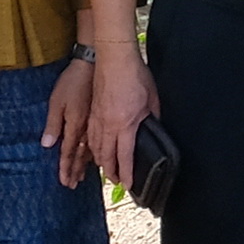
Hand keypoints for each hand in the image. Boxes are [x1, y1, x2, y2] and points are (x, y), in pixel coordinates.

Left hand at [41, 57, 96, 176]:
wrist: (93, 66)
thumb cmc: (73, 82)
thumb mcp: (57, 101)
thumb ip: (53, 124)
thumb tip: (46, 144)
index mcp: (74, 125)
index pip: (68, 152)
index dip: (66, 168)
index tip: (64, 182)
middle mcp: (86, 129)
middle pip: (81, 156)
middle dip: (76, 171)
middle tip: (73, 185)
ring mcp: (96, 124)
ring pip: (92, 151)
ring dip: (86, 165)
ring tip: (82, 177)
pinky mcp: (102, 118)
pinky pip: (100, 141)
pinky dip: (96, 154)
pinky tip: (96, 158)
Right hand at [80, 48, 155, 198]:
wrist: (114, 58)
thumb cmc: (135, 76)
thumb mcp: (151, 99)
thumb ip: (152, 117)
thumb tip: (154, 128)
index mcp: (125, 125)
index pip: (125, 156)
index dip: (127, 173)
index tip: (128, 185)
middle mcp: (109, 126)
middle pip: (107, 156)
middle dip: (112, 171)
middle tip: (117, 180)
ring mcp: (98, 119)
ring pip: (95, 147)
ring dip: (100, 161)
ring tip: (106, 169)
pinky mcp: (92, 112)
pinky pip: (89, 136)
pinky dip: (92, 147)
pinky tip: (95, 149)